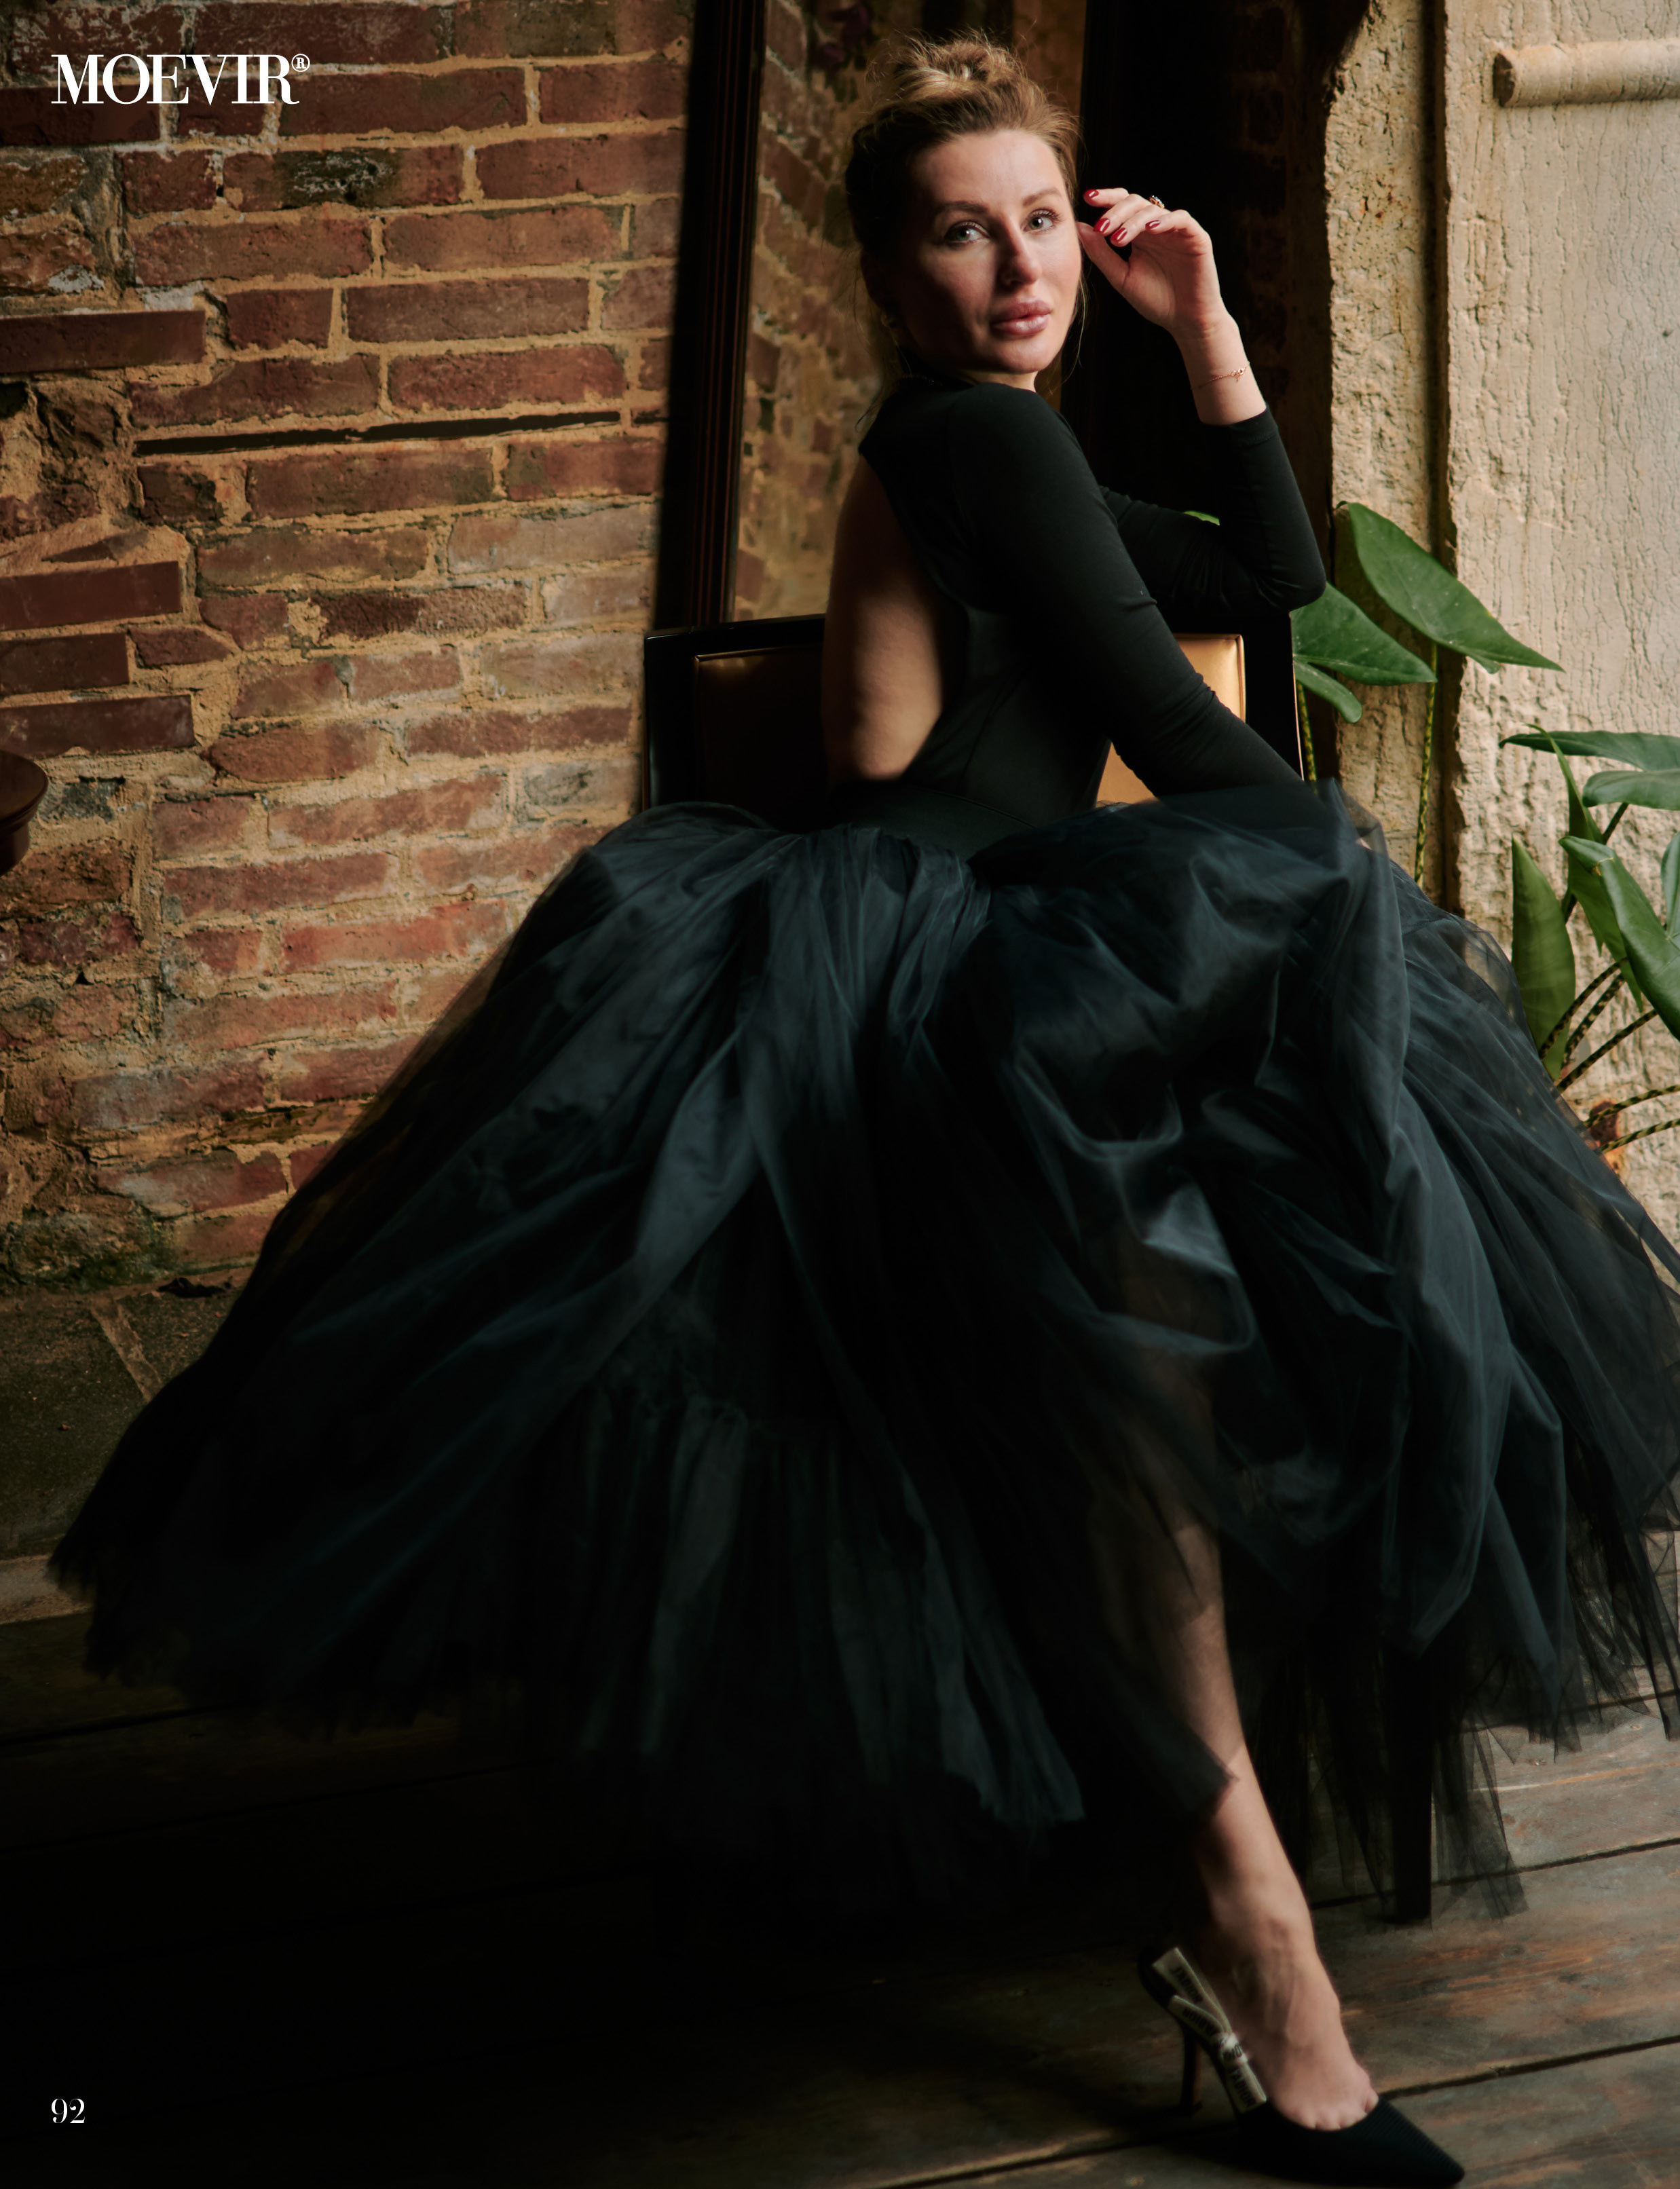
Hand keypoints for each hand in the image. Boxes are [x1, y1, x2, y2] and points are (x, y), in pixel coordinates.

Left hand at [1076, 190, 1229, 338]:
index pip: (1121, 206)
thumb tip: (1079, 228)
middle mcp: (1156, 227)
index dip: (1106, 199)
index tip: (1087, 199)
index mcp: (1138, 234)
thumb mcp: (1121, 277)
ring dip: (1133, 222)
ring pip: (1153, 211)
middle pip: (1134, 202)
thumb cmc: (1155, 300)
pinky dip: (1165, 221)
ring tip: (1118, 239)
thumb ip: (1101, 254)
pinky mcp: (1196, 236)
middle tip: (1101, 227)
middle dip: (1116, 212)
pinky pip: (1180, 219)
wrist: (1185, 320)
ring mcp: (1176, 230)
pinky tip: (1150, 229)